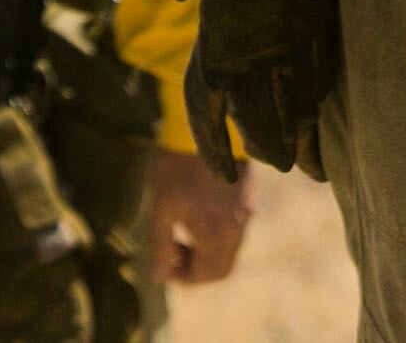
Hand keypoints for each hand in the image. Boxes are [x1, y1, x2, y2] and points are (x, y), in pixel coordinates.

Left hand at [149, 148, 254, 285]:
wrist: (204, 130)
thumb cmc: (177, 168)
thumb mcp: (161, 208)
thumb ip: (160, 245)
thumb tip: (158, 276)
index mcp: (214, 235)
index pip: (203, 275)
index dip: (181, 276)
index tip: (165, 258)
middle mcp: (235, 230)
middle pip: (220, 270)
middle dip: (196, 268)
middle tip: (174, 248)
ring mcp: (244, 216)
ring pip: (229, 253)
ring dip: (206, 253)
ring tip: (184, 230)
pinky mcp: (247, 202)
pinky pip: (235, 234)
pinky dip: (217, 238)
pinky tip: (198, 217)